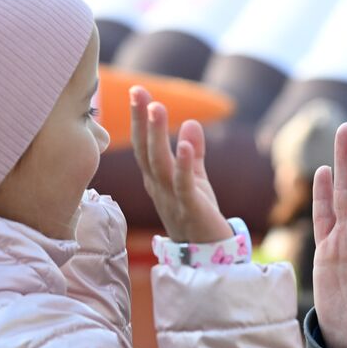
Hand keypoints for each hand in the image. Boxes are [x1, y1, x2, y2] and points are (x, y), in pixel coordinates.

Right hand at [129, 86, 231, 242]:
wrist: (208, 255)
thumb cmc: (198, 216)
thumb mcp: (195, 180)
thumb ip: (193, 154)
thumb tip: (192, 123)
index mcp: (157, 180)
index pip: (144, 146)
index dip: (140, 120)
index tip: (138, 91)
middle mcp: (159, 189)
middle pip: (146, 152)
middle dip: (142, 122)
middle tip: (139, 92)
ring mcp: (172, 200)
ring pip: (161, 166)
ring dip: (159, 137)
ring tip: (158, 108)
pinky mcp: (192, 210)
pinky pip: (185, 186)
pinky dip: (185, 166)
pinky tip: (187, 145)